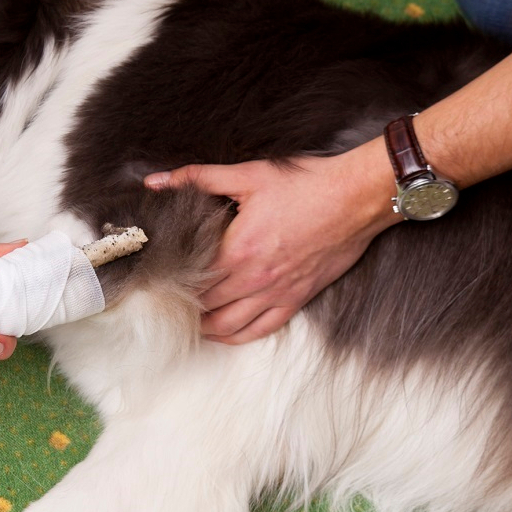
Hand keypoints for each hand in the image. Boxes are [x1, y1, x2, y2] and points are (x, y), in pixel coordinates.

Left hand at [145, 143, 398, 342]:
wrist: (356, 197)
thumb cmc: (305, 184)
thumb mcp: (248, 175)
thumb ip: (198, 178)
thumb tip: (155, 181)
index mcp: (236, 249)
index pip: (190, 278)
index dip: (169, 282)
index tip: (154, 280)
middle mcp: (253, 278)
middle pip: (205, 305)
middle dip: (182, 306)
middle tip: (164, 302)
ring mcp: (276, 292)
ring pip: (229, 325)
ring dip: (205, 327)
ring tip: (187, 323)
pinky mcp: (296, 298)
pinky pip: (262, 329)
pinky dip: (238, 336)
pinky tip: (223, 334)